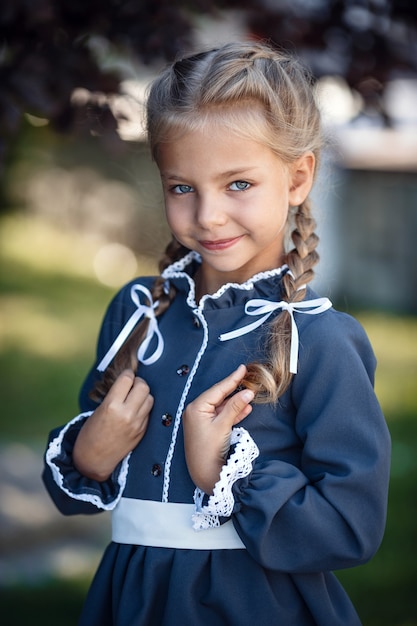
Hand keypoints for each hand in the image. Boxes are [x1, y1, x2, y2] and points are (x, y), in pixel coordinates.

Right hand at [73, 369, 153, 480]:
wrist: (93, 460)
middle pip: (144, 387)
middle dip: (138, 383)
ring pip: (150, 398)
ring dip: (144, 395)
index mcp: (111, 406)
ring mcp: (137, 424)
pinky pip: (149, 412)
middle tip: (132, 385)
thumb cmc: (91, 434)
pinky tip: (135, 410)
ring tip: (134, 398)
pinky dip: (144, 408)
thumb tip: (127, 382)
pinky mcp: (142, 432)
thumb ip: (114, 396)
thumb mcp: (99, 410)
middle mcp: (127, 414)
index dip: (127, 374)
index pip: (127, 379)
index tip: (126, 374)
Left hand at [183, 364, 253, 493]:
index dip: (232, 379)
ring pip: (221, 406)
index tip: (242, 368)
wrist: (204, 474)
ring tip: (250, 392)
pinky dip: (233, 412)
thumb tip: (247, 392)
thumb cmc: (209, 450)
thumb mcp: (223, 426)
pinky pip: (221, 415)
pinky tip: (246, 407)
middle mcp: (196, 411)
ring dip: (235, 401)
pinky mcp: (207, 428)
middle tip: (247, 377)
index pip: (217, 390)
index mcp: (196, 408)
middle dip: (234, 388)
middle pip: (218, 396)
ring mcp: (201, 420)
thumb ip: (235, 407)